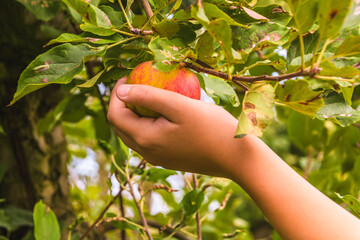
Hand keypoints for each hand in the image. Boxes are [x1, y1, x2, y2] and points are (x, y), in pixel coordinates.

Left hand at [107, 78, 246, 177]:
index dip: (116, 94)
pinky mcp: (169, 159)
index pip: (115, 116)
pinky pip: (149, 140)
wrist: (236, 158)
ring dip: (134, 114)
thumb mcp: (179, 105)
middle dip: (122, 104)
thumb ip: (148, 96)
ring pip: (134, 134)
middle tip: (136, 83)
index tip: (128, 77)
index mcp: (145, 139)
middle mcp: (147, 153)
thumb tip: (120, 91)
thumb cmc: (211, 127)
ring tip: (149, 96)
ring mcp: (158, 158)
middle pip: (121, 127)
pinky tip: (164, 113)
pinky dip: (147, 124)